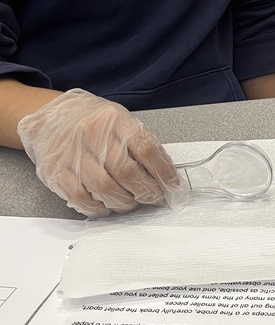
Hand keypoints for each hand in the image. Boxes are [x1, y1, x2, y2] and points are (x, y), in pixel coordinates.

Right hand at [18, 88, 189, 217]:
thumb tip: (164, 172)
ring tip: (132, 202)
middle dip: (147, 191)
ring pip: (105, 189)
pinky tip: (107, 205)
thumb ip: (140, 143)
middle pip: (127, 173)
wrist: (51, 116)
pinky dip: (98, 208)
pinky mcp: (57, 172)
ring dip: (125, 202)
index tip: (173, 186)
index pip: (146, 149)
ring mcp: (73, 154)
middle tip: (155, 198)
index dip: (164, 172)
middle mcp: (93, 135)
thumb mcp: (120, 119)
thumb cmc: (91, 120)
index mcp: (114, 120)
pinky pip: (81, 198)